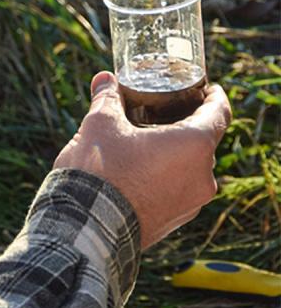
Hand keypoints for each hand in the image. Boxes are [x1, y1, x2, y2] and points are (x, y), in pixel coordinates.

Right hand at [53, 71, 231, 248]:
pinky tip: (139, 167)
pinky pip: (179, 188)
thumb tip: (105, 79)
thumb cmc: (101, 170)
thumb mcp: (101, 123)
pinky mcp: (175, 220)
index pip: (219, 113)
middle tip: (163, 108)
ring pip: (191, 166)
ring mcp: (191, 203)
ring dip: (174, 151)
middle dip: (185, 122)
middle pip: (203, 140)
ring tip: (146, 139)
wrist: (88, 227)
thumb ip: (107, 97)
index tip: (206, 87)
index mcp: (194, 146)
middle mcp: (203, 176)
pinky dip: (166, 174)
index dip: (213, 96)